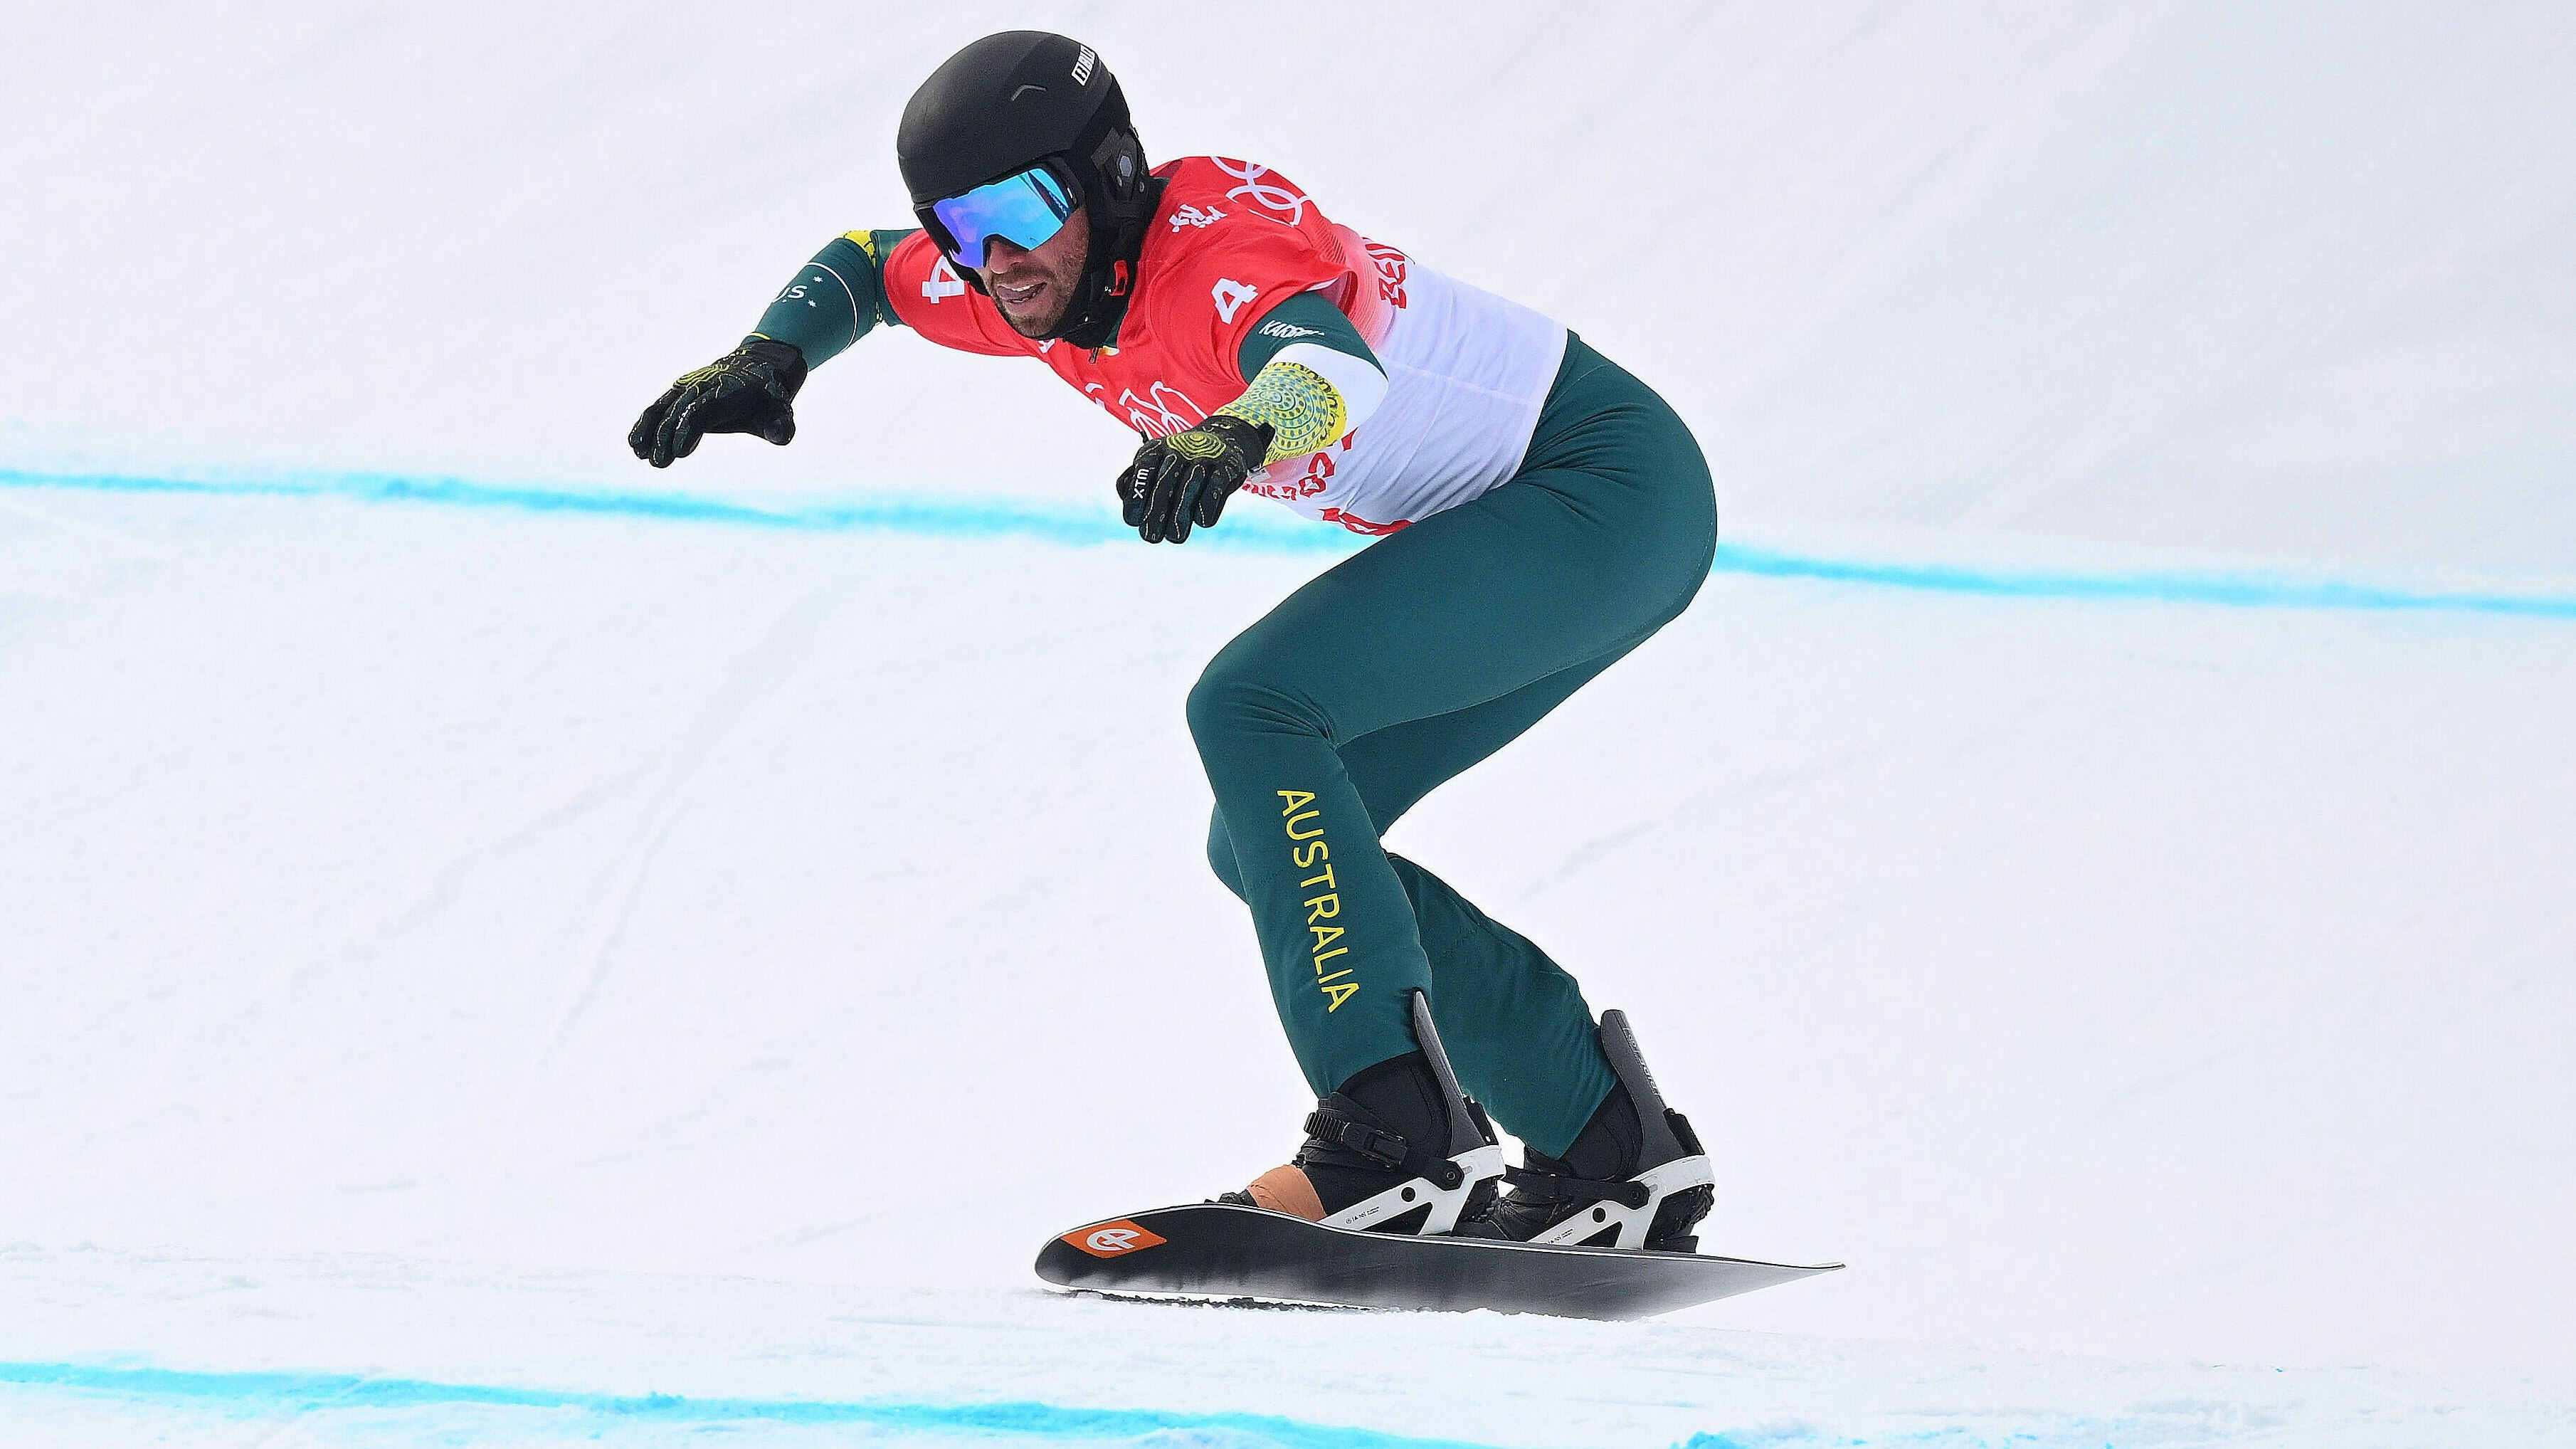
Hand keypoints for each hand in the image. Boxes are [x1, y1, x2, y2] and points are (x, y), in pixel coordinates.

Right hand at [628, 339, 807, 467]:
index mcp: (726, 392)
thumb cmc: (769, 398)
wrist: (759, 367)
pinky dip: (646, 423)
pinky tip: (635, 444)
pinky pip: (659, 406)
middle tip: (658, 463)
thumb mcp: (781, 411)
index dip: (689, 430)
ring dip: (649, 430)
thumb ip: (780, 425)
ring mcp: (688, 387)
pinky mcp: (679, 391)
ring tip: (640, 454)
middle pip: (678, 411)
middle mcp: (703, 386)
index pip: (703, 411)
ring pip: (663, 407)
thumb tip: (780, 436)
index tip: (679, 453)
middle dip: (665, 437)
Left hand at [1117, 415, 1270, 543]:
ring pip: (1189, 488)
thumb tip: (1125, 496)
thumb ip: (1135, 479)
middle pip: (1164, 484)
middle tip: (1150, 537)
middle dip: (1155, 514)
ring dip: (1180, 515)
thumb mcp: (1154, 462)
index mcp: (1156, 449)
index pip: (1142, 472)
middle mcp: (1179, 450)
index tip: (1132, 521)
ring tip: (1175, 537)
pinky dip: (1207, 506)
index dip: (1135, 498)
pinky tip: (1201, 521)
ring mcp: (1204, 456)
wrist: (1222, 439)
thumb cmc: (1179, 462)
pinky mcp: (1227, 466)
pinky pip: (1215, 488)